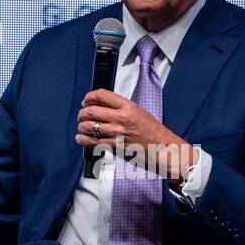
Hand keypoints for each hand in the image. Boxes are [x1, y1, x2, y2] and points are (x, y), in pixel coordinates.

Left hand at [75, 89, 195, 184]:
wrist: (163, 149)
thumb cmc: (154, 133)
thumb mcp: (139, 113)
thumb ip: (121, 109)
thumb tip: (103, 107)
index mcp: (128, 106)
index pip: (101, 95)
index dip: (89, 97)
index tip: (86, 101)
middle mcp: (121, 118)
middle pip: (91, 110)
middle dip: (82, 113)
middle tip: (81, 116)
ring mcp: (117, 133)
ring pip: (89, 126)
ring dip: (81, 127)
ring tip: (82, 128)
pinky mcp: (115, 146)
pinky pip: (92, 142)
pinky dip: (83, 139)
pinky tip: (81, 138)